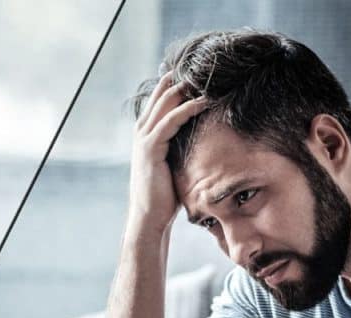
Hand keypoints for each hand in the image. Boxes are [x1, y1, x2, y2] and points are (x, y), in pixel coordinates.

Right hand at [128, 73, 208, 236]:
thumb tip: (205, 140)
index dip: (179, 84)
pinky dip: (188, 108)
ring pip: (166, 102)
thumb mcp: (175, 164)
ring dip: (188, 88)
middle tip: (208, 68)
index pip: (162, 98)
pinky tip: (204, 101)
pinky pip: (171, 120)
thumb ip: (182, 148)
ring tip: (209, 78)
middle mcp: (142, 130)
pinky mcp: (151, 148)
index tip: (202, 75)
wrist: (149, 216)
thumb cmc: (165, 195)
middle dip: (184, 79)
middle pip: (163, 93)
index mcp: (147, 132)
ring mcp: (144, 138)